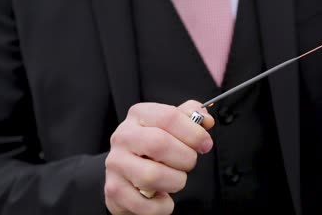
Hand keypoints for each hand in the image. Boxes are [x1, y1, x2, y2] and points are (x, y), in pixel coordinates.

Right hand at [104, 100, 214, 214]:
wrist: (125, 175)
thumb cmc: (151, 150)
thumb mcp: (169, 127)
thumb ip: (190, 118)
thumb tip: (206, 120)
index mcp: (139, 115)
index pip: (169, 117)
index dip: (194, 132)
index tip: (205, 144)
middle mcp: (123, 137)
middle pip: (159, 144)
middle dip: (185, 158)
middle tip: (188, 163)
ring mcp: (116, 163)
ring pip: (152, 175)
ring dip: (175, 181)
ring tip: (174, 180)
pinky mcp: (114, 190)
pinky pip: (146, 204)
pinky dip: (162, 206)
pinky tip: (161, 196)